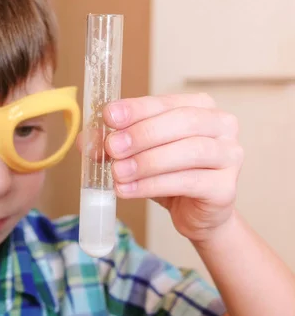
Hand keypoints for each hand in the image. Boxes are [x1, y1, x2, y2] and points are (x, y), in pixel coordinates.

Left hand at [77, 93, 243, 243]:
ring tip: (117, 173)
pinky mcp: (226, 187)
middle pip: (183, 122)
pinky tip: (128, 190)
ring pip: (189, 151)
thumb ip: (113, 143)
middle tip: (112, 148)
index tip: (109, 116)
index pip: (165, 102)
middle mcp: (221, 125)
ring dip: (147, 162)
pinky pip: (189, 182)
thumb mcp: (137, 154)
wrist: (196, 213)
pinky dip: (153, 185)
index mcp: (199, 107)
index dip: (136, 109)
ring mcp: (230, 155)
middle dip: (142, 134)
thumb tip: (84, 140)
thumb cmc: (169, 174)